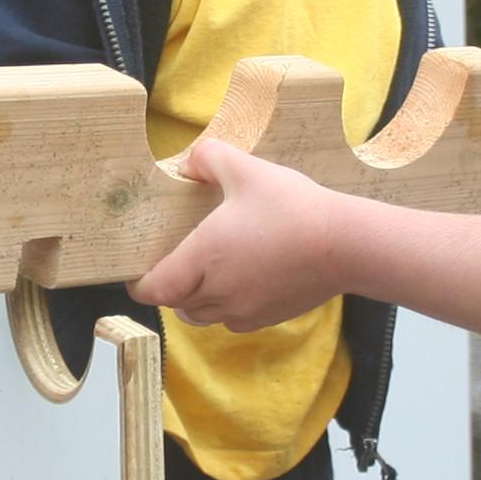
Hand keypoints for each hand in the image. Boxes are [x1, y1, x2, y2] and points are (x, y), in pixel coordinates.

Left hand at [130, 139, 345, 330]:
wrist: (344, 245)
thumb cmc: (293, 207)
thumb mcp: (247, 169)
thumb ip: (209, 159)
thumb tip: (189, 161)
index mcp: (203, 258)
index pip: (154, 289)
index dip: (139, 284)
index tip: (137, 271)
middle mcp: (218, 292)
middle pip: (176, 303)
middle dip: (171, 286)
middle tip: (177, 260)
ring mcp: (243, 310)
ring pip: (202, 315)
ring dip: (196, 298)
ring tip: (208, 271)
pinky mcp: (266, 318)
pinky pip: (232, 320)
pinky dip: (226, 306)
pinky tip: (243, 279)